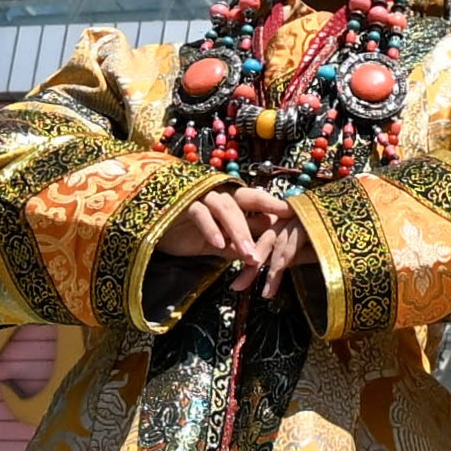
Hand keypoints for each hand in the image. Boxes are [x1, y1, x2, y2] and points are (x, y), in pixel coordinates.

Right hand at [160, 182, 309, 303]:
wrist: (154, 231)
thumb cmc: (189, 235)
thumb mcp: (219, 244)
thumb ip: (238, 247)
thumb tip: (263, 255)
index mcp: (231, 202)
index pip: (258, 200)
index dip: (276, 205)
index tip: (296, 212)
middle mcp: (219, 195)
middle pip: (246, 199)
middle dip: (264, 212)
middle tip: (280, 228)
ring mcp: (201, 197)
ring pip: (225, 206)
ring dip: (238, 230)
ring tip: (248, 253)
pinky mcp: (183, 205)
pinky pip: (200, 213)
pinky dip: (211, 229)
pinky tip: (219, 244)